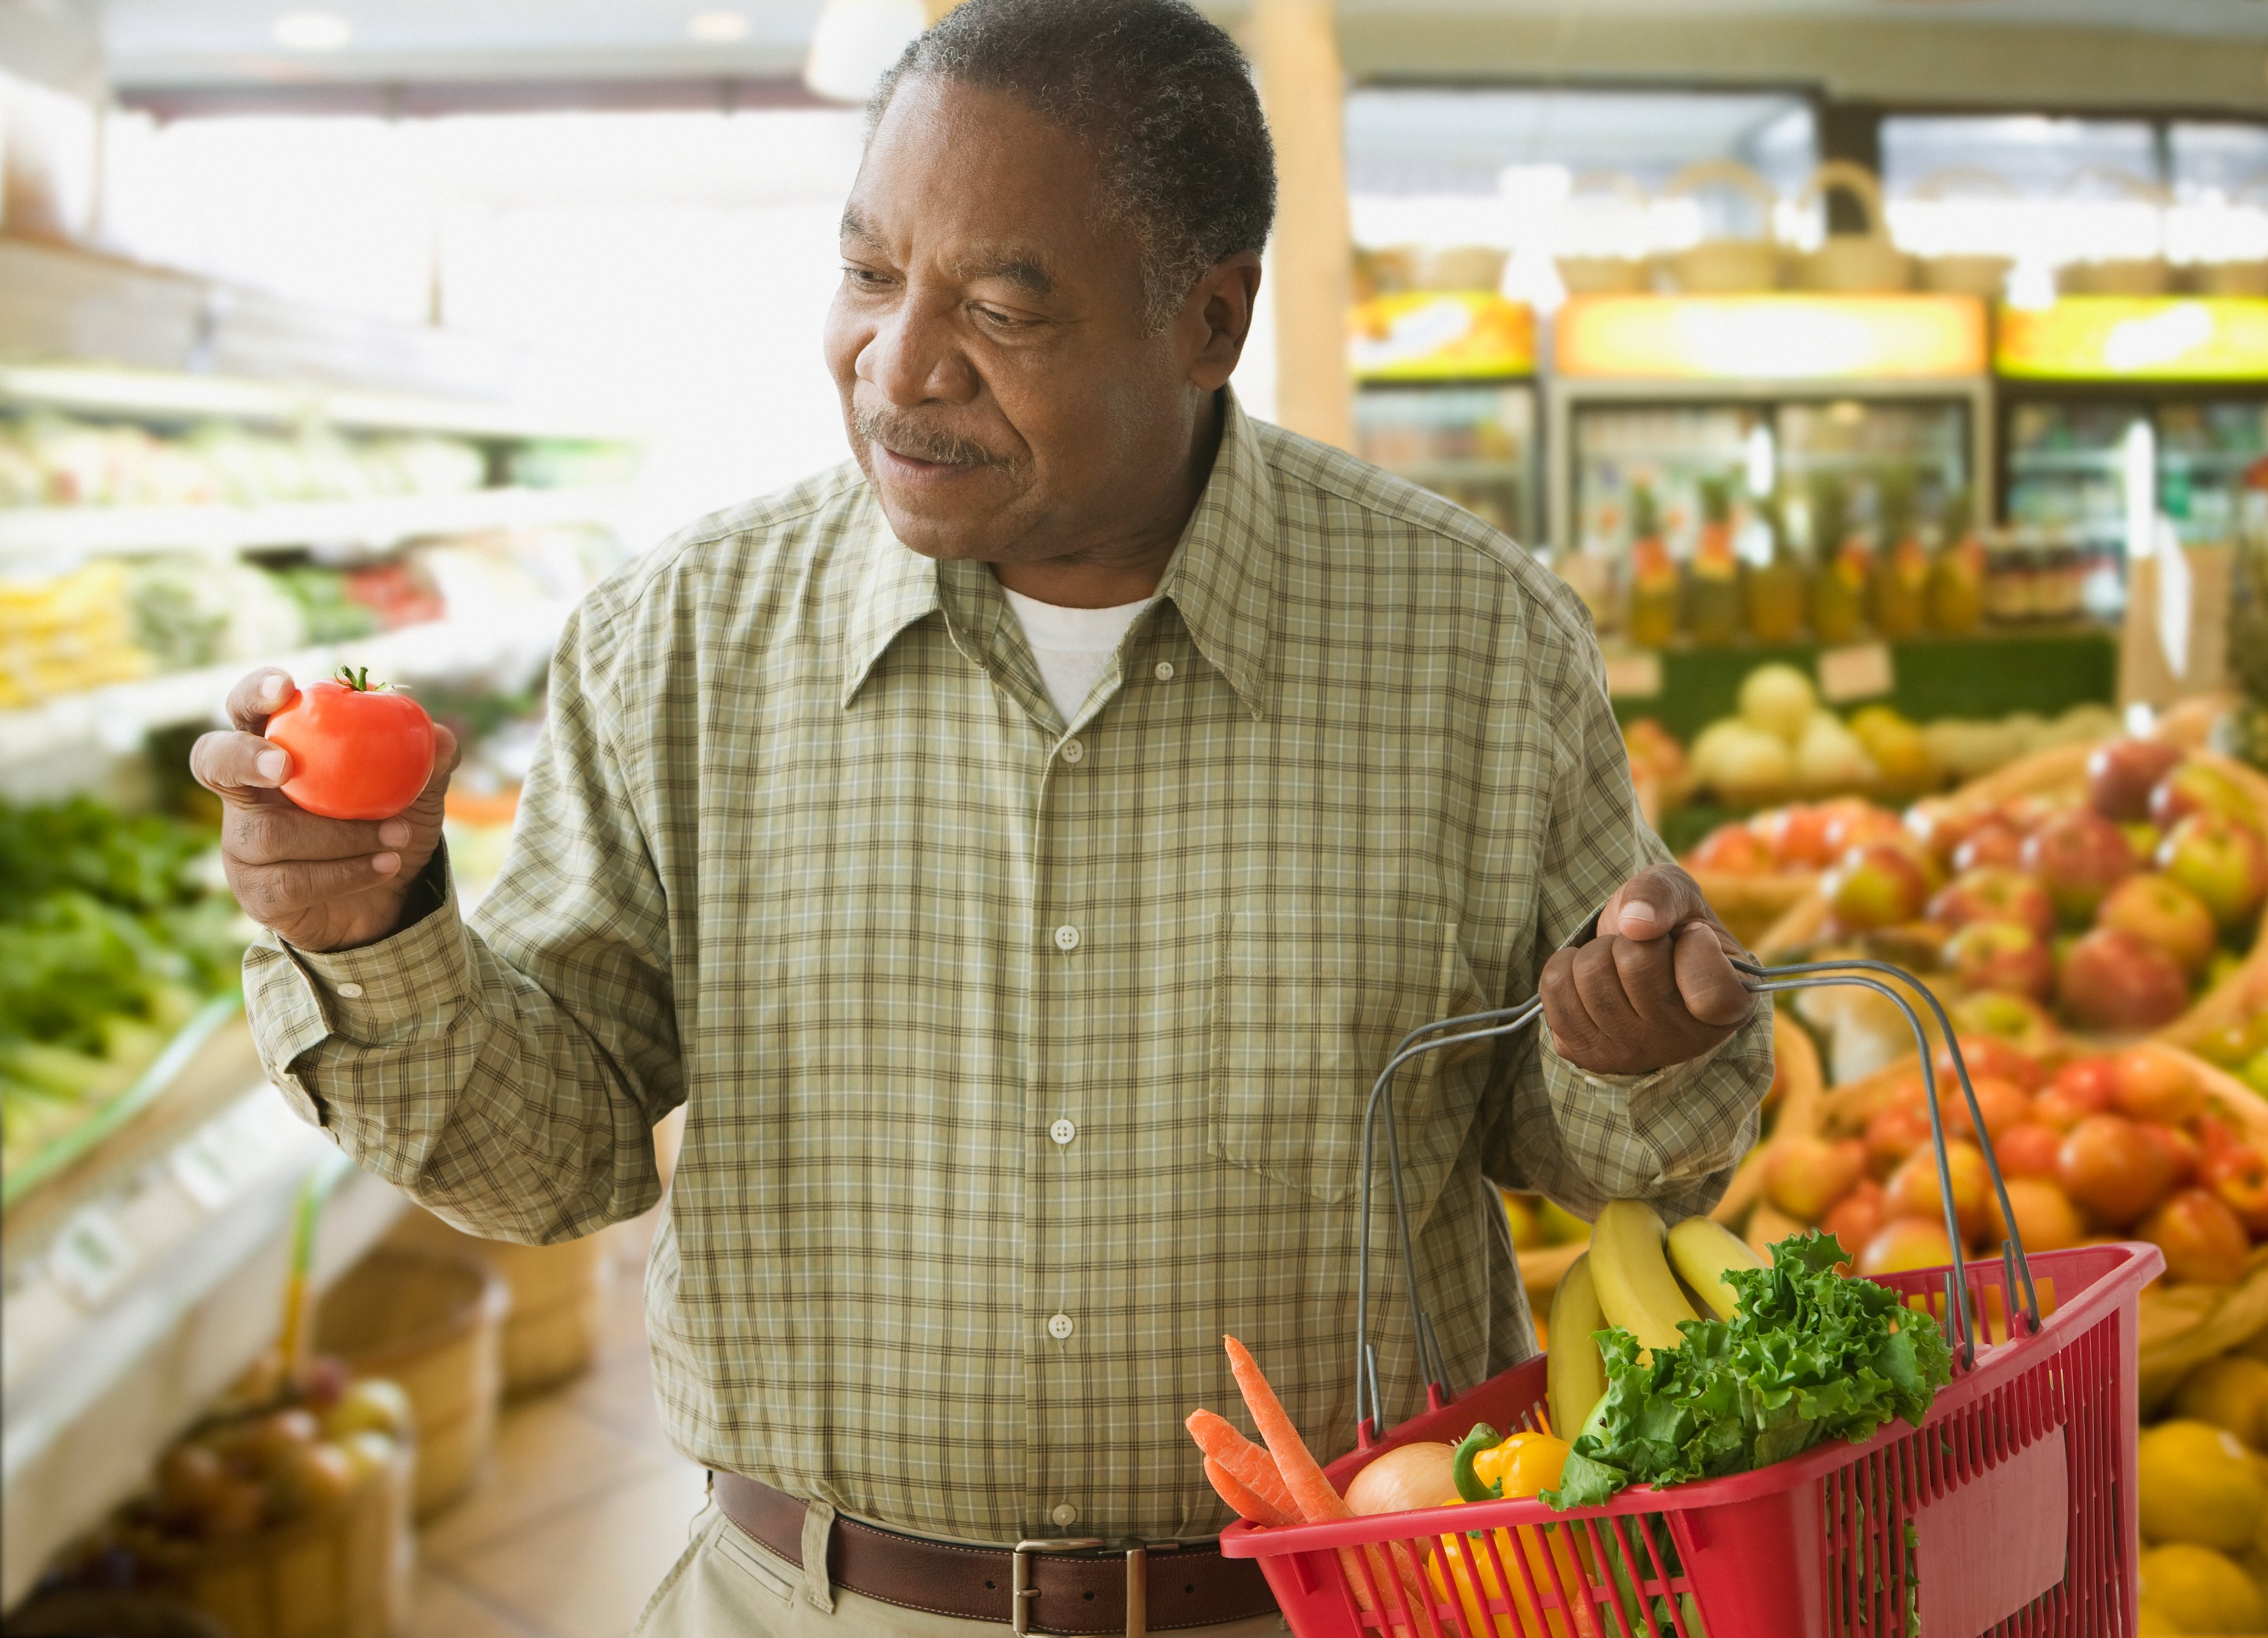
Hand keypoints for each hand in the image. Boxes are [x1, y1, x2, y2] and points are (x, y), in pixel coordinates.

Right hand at [190, 668, 459, 953]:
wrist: (390, 900)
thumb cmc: (388, 827)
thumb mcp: (417, 793)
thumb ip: (426, 763)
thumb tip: (440, 737)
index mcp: (279, 749)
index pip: (246, 711)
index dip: (253, 694)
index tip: (284, 688)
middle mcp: (248, 792)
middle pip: (213, 761)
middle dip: (244, 758)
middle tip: (284, 765)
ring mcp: (243, 844)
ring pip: (272, 833)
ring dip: (342, 835)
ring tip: (397, 837)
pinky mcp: (257, 891)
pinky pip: (293, 881)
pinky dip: (346, 873)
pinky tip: (384, 865)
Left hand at [1540, 863, 1755, 1076]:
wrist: (1631, 960)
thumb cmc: (1669, 926)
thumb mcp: (1677, 893)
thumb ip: (1663, 895)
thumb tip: (1635, 923)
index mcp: (1732, 1007)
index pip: (1709, 989)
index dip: (1693, 944)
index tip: (1691, 936)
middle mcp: (1687, 1042)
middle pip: (1635, 964)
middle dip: (1630, 938)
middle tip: (1644, 949)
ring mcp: (1635, 1054)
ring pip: (1591, 975)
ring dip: (1596, 951)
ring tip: (1617, 964)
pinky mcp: (1588, 1054)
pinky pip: (1554, 991)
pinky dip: (1564, 965)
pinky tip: (1589, 976)